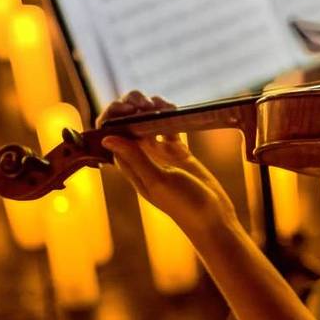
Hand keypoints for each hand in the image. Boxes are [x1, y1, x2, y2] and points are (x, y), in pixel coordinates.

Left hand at [99, 91, 237, 241]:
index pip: (112, 136)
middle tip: (143, 102)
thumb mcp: (158, 180)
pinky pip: (168, 128)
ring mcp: (161, 155)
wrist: (212, 218)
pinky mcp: (179, 152)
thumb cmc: (183, 204)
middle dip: (130, 109)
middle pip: (127, 126)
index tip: (128, 108)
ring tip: (158, 102)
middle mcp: (143, 159)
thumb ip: (135, 158)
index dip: (114, 118)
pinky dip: (169, 115)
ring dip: (149, 110)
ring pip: (147, 124)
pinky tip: (172, 107)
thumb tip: (106, 138)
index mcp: (131, 166)